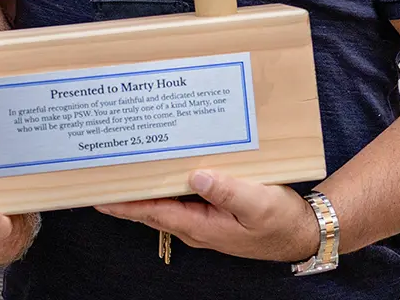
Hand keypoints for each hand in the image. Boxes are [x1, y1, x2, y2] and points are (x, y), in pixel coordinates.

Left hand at [95, 171, 318, 262]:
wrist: (302, 231)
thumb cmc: (280, 220)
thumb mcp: (257, 203)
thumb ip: (226, 190)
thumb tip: (196, 176)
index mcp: (199, 225)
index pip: (151, 212)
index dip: (122, 203)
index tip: (97, 194)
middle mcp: (194, 225)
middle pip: (150, 208)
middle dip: (125, 193)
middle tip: (100, 174)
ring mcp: (201, 219)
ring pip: (163, 202)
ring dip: (143, 186)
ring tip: (121, 167)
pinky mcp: (211, 210)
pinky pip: (179, 197)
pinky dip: (164, 183)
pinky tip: (160, 167)